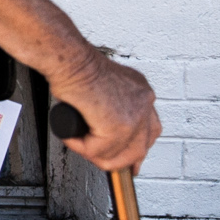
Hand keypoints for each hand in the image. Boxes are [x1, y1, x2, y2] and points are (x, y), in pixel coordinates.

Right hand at [55, 52, 161, 172]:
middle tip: (102, 161)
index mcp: (142, 93)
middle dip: (121, 160)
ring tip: (77, 143)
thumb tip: (101, 125)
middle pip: (140, 147)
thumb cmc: (75, 65)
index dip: (137, 148)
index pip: (150, 130)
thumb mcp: (104, 85)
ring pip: (120, 154)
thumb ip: (111, 105)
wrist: (68, 58)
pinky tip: (71, 137)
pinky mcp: (118, 127)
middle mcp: (144, 103)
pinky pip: (99, 150)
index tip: (130, 161)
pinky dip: (81, 147)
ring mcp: (135, 116)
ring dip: (95, 154)